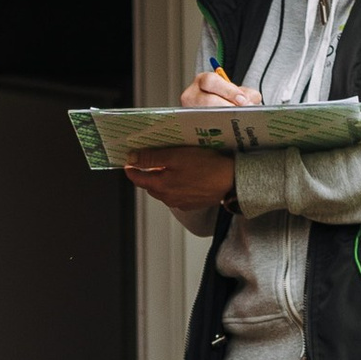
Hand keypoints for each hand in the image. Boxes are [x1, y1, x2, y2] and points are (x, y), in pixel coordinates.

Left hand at [123, 67, 255, 206]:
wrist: (232, 181)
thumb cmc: (207, 166)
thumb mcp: (176, 156)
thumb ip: (152, 159)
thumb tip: (132, 159)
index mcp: (161, 186)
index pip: (137, 178)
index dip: (131, 168)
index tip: (128, 161)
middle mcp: (168, 198)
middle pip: (150, 184)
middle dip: (148, 172)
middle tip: (151, 158)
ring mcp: (181, 202)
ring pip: (164, 189)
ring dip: (163, 178)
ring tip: (170, 165)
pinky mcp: (193, 203)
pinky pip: (178, 193)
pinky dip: (177, 183)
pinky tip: (186, 174)